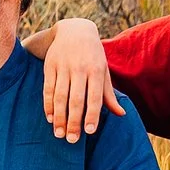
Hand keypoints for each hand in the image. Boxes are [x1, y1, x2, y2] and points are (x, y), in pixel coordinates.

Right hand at [41, 20, 116, 140]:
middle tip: (71, 140)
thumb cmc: (93, 55)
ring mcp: (63, 67)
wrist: (74, 29)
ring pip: (60, 96)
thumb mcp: (104, 71)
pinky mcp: (50, 65)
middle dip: (73, 121)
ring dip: (59, 117)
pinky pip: (48, 89)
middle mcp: (80, 69)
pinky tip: (49, 118)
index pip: (94, 97)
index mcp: (97, 70)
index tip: (89, 131)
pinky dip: (48, 105)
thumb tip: (121, 114)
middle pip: (75, 100)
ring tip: (59, 133)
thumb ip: (109, 94)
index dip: (92, 115)